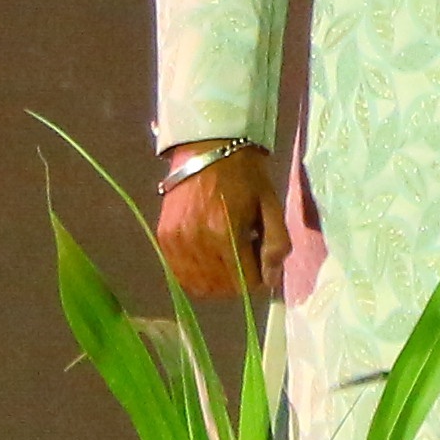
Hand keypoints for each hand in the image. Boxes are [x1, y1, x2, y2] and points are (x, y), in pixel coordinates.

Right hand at [153, 144, 292, 297]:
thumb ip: (276, 244)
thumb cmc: (246, 178)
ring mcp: (176, 242)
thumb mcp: (271, 206)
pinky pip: (181, 275)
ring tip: (228, 258)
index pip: (246, 281)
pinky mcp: (164, 239)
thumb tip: (272, 280)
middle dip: (240, 280)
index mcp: (226, 233)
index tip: (262, 260)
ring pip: (200, 286)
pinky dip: (198, 276)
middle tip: (247, 258)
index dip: (260, 277)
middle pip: (223, 287)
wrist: (208, 151)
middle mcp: (197, 242)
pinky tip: (210, 261)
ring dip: (219, 282)